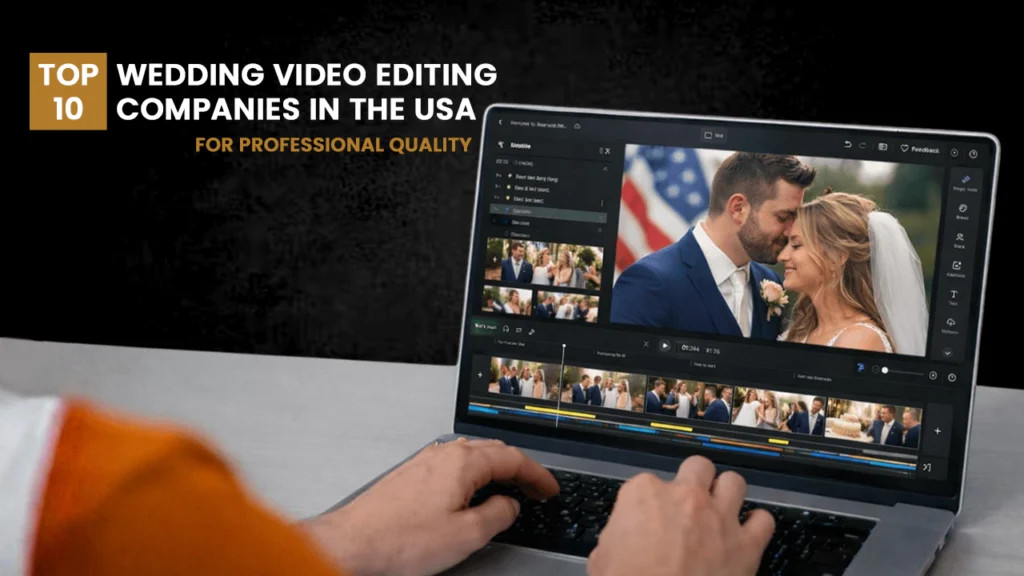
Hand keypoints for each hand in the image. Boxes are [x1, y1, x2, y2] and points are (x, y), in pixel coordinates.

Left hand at [301, 438, 558, 575]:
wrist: (353, 544)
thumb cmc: (401, 540)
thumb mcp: (467, 535)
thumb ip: (497, 515)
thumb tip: (509, 505)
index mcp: (463, 462)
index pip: (513, 459)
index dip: (537, 474)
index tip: (549, 488)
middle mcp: (444, 454)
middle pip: (493, 451)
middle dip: (519, 468)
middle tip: (535, 488)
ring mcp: (425, 461)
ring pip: (472, 455)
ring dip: (496, 468)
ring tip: (508, 489)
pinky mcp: (411, 474)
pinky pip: (453, 464)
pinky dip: (473, 473)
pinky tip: (470, 492)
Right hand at [588, 456, 773, 575]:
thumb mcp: (602, 558)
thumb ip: (614, 540)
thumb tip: (619, 546)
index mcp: (644, 494)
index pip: (646, 482)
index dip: (649, 503)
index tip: (648, 520)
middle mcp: (685, 497)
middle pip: (697, 467)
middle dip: (694, 481)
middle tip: (689, 503)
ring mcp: (719, 517)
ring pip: (734, 482)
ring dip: (728, 494)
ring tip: (721, 511)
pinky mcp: (746, 545)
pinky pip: (764, 521)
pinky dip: (758, 525)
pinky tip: (749, 534)